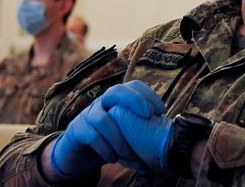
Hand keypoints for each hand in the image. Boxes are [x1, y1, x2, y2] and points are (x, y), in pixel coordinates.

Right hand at [49, 81, 166, 178]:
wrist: (80, 152)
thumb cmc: (110, 140)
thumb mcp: (127, 133)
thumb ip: (142, 131)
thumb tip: (167, 137)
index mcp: (117, 100)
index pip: (133, 86)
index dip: (148, 95)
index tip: (161, 111)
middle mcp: (102, 102)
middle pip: (116, 91)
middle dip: (134, 100)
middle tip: (148, 115)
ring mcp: (88, 114)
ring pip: (101, 118)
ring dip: (118, 137)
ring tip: (129, 154)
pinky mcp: (77, 130)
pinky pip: (91, 136)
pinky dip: (104, 148)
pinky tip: (113, 158)